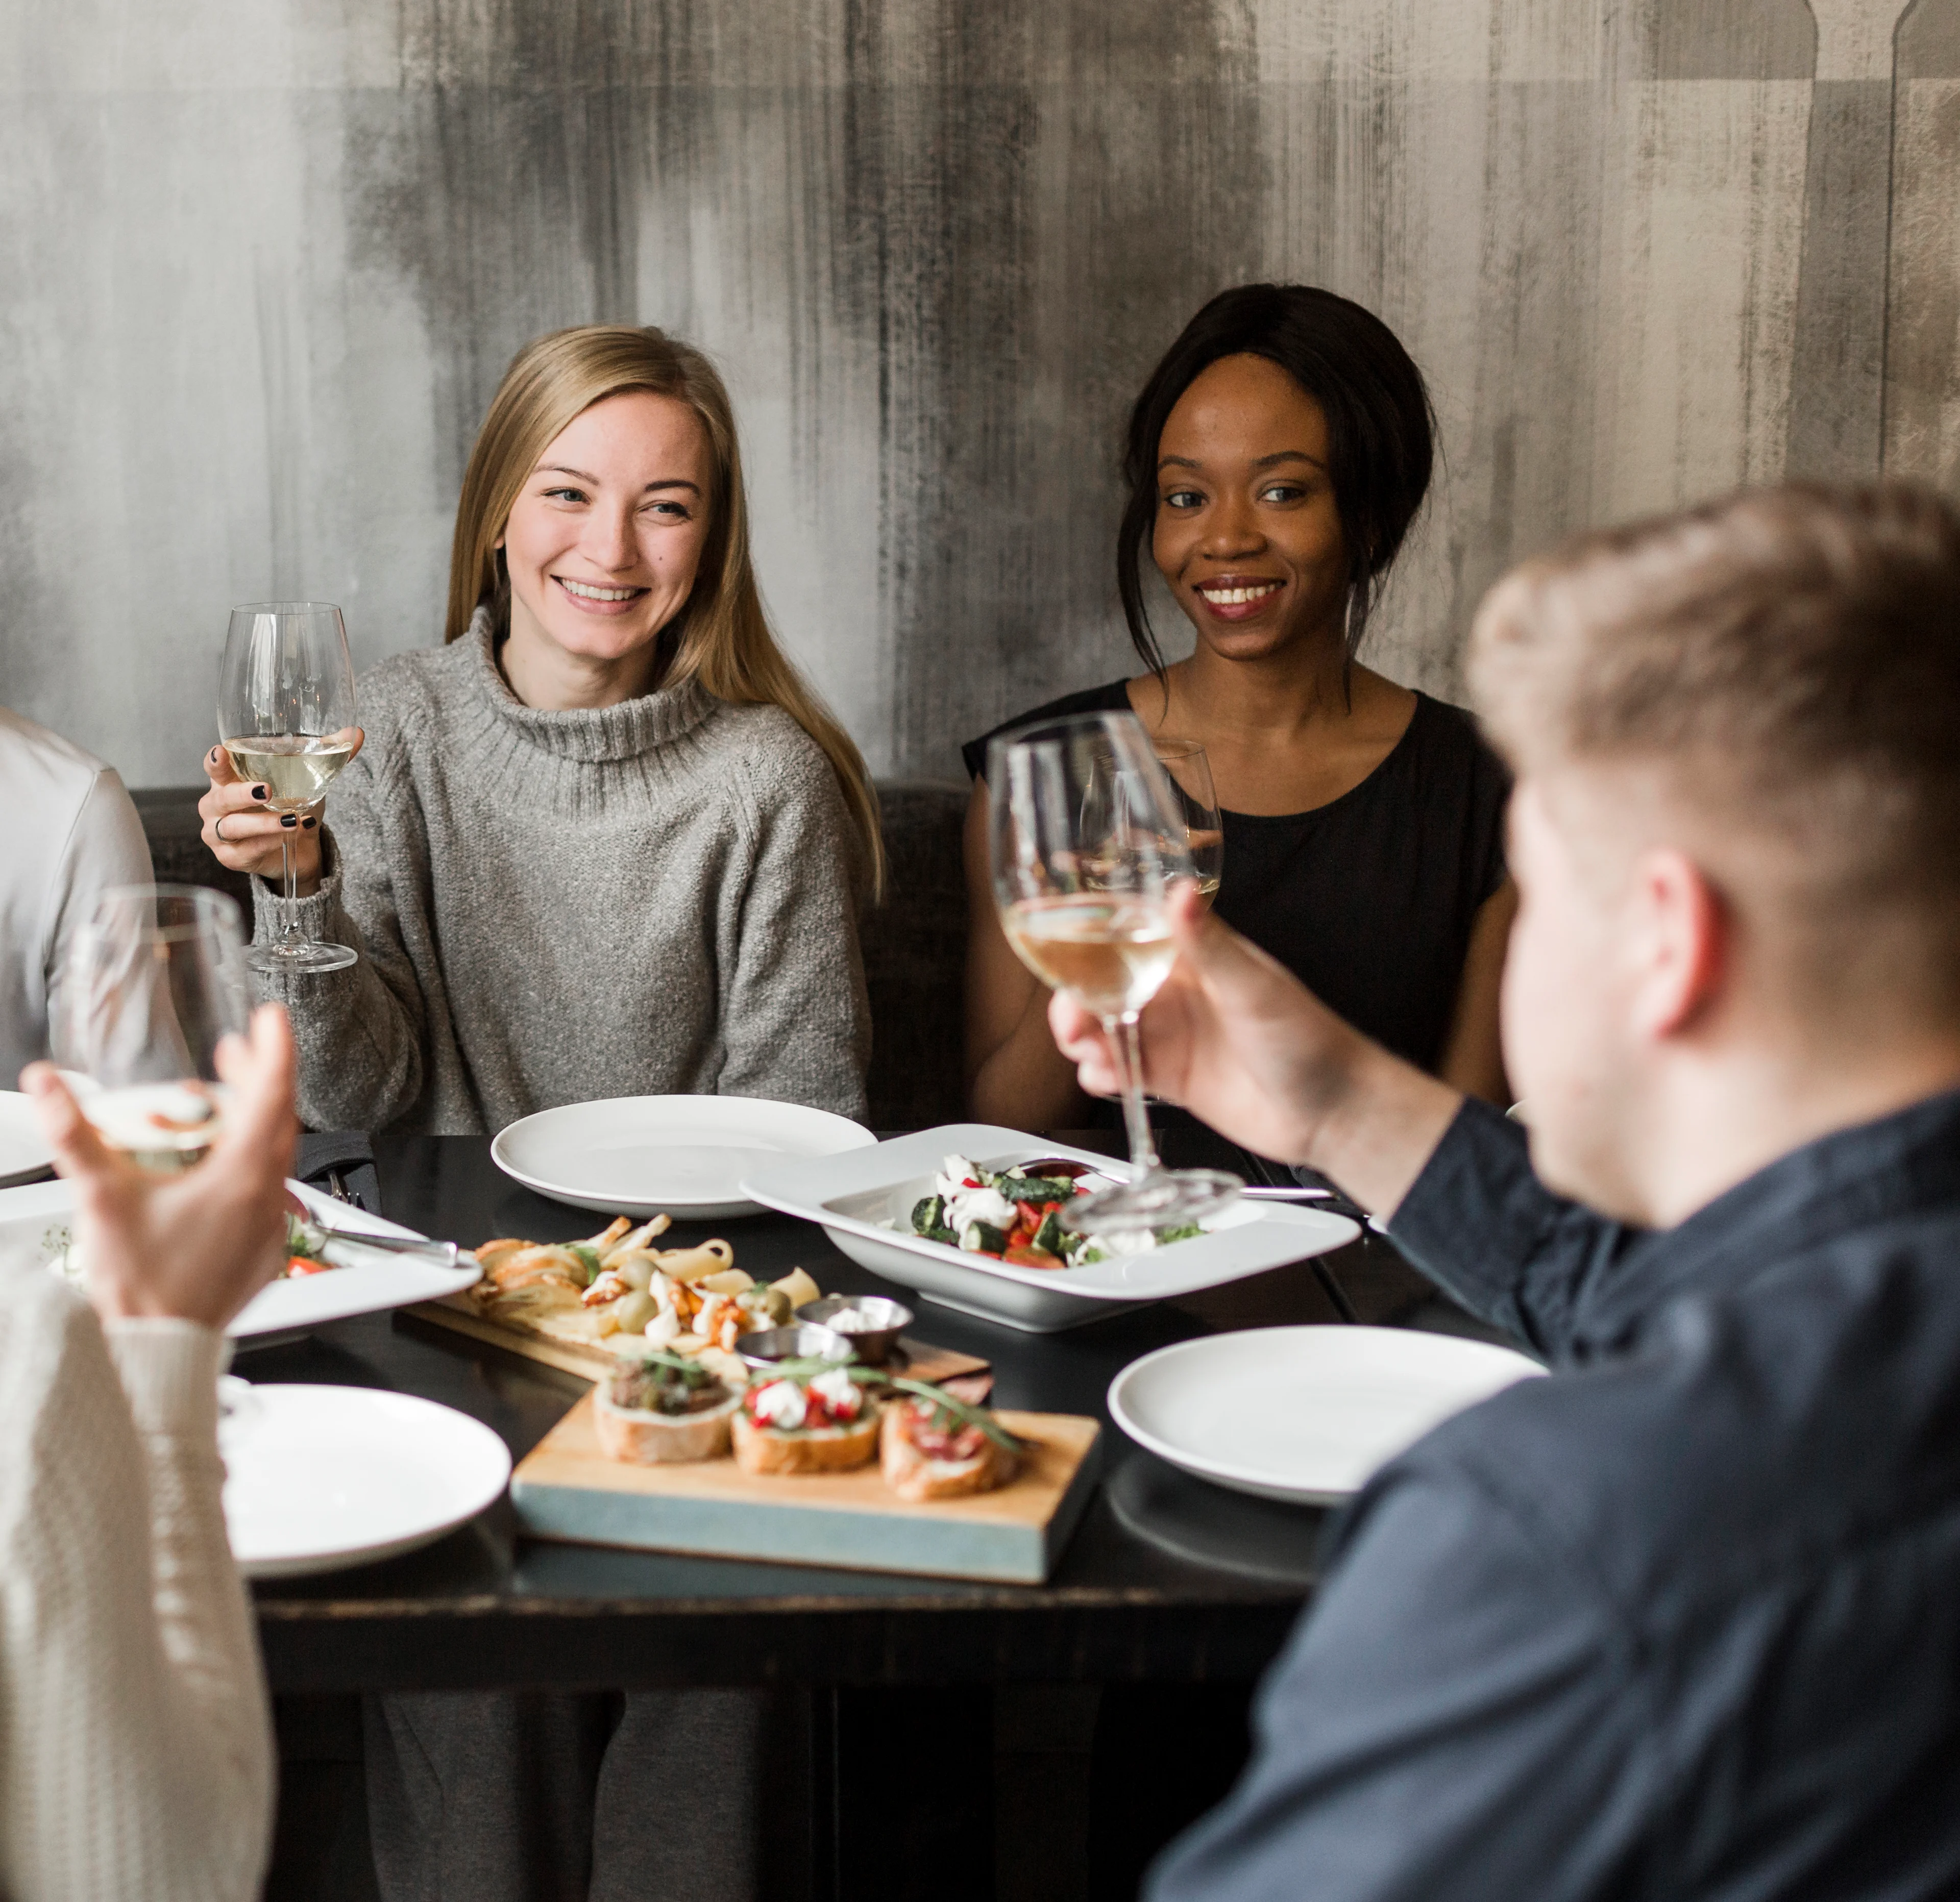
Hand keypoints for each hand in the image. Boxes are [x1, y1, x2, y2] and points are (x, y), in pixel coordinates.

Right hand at [21, 1005, 299, 1328]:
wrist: (157, 1349)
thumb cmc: (140, 1285)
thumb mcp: (102, 1198)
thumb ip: (74, 1136)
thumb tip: (46, 1084)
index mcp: (243, 1177)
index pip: (272, 1095)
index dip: (274, 1050)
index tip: (273, 1019)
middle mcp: (267, 1198)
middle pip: (276, 1120)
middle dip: (258, 1079)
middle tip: (236, 1052)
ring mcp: (269, 1225)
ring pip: (274, 1155)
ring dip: (251, 1122)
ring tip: (219, 1102)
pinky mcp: (262, 1248)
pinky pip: (265, 1190)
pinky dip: (248, 1163)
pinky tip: (217, 1162)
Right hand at [198, 731, 362, 893]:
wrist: (299, 846)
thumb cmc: (291, 804)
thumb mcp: (308, 778)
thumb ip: (326, 753)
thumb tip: (356, 733)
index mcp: (229, 780)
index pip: (215, 766)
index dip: (215, 760)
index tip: (221, 752)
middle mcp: (217, 805)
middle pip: (222, 797)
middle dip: (243, 793)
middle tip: (267, 790)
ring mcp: (219, 832)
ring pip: (233, 827)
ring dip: (262, 823)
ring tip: (290, 819)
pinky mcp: (231, 857)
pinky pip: (245, 851)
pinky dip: (268, 844)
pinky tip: (288, 837)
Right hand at [1048, 888, 1462, 1214]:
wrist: (1332, 1112)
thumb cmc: (1308, 1038)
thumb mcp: (1253, 987)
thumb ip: (1209, 944)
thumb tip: (1180, 892)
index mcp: (1194, 953)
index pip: (1126, 932)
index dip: (1086, 936)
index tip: (1057, 943)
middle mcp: (1176, 990)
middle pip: (1104, 983)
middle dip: (1076, 998)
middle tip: (1071, 1020)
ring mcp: (1171, 1034)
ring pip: (1106, 1027)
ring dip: (1084, 1038)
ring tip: (1088, 1053)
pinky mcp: (1170, 1077)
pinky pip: (1121, 1070)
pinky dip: (1103, 1073)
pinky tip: (1107, 1078)